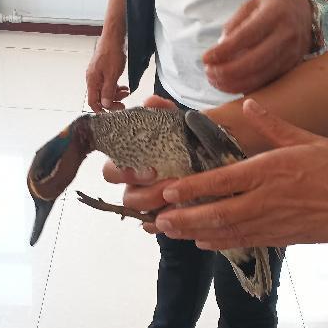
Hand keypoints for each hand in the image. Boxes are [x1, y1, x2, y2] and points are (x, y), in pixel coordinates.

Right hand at [86, 37, 128, 111]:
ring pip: (105, 90)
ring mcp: (97, 74)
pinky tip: (124, 87)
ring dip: (115, 94)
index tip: (112, 113)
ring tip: (127, 92)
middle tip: (124, 103)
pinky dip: (116, 87)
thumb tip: (105, 104)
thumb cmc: (112, 52)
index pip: (92, 102)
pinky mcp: (103, 70)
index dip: (101, 110)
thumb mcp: (112, 74)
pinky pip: (108, 83)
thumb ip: (108, 91)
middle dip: (112, 101)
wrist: (113, 37)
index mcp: (92, 81)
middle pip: (100, 97)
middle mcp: (92, 79)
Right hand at [101, 95, 178, 231]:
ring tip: (181, 196)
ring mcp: (150, 203)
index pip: (110, 172)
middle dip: (146, 193)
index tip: (149, 169)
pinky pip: (155, 226)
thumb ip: (163, 112)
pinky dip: (164, 223)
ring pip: (141, 213)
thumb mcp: (178, 122)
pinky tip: (179, 215)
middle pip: (127, 198)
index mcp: (132, 162)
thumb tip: (150, 102)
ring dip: (159, 205)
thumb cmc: (190, 139)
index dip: (123, 173)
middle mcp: (136, 185)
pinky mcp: (164, 216)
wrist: (216, 153)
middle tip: (168, 184)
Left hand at [154, 100, 327, 248]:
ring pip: (225, 231)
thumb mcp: (307, 138)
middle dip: (184, 217)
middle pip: (215, 213)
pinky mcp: (280, 237)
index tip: (168, 191)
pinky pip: (243, 242)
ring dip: (195, 232)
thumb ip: (273, 125)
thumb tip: (250, 106)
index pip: (221, 181)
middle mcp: (264, 199)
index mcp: (268, 170)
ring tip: (170, 233)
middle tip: (158, 220)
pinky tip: (203, 243)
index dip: (191, 188)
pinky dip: (220, 243)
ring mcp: (271, 222)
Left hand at [203, 0, 313, 93]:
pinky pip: (265, 83)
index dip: (223, 51)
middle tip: (208, 72)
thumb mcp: (254, 5)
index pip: (246, 36)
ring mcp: (290, 55)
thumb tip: (219, 48)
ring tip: (214, 80)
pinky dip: (243, 87)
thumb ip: (235, 24)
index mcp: (275, 14)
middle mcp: (286, 35)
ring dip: (232, 83)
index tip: (205, 58)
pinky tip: (228, 85)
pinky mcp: (290, 68)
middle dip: (226, 72)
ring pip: (259, 77)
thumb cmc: (274, 8)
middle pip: (253, 62)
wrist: (308, 15)